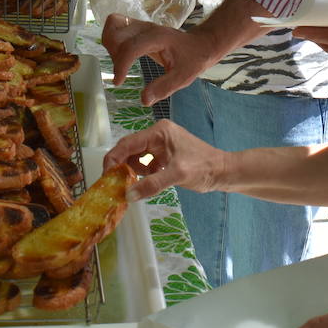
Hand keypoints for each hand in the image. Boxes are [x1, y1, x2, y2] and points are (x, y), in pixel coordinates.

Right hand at [101, 15, 216, 105]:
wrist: (200, 44)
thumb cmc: (193, 59)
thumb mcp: (183, 77)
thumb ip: (164, 87)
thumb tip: (144, 100)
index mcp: (158, 38)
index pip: (131, 47)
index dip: (121, 65)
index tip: (118, 82)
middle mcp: (147, 28)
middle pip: (117, 33)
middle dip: (114, 55)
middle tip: (122, 72)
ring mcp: (141, 25)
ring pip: (113, 24)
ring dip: (110, 45)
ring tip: (120, 62)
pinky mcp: (138, 26)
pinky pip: (116, 25)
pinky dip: (112, 39)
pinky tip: (120, 54)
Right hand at [102, 119, 226, 200]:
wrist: (223, 172)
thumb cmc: (203, 168)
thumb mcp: (176, 175)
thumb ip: (151, 184)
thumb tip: (128, 195)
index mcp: (159, 132)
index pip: (128, 143)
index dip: (114, 158)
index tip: (105, 174)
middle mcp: (157, 135)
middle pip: (130, 149)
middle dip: (121, 165)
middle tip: (112, 183)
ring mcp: (161, 145)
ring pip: (136, 157)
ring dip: (131, 171)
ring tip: (130, 185)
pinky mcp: (164, 155)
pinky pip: (145, 163)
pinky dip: (141, 173)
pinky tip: (144, 183)